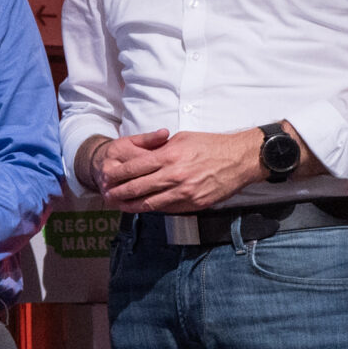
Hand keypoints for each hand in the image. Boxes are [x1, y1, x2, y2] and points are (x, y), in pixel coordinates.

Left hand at [99, 128, 261, 212]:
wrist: (240, 159)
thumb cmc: (211, 145)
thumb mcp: (182, 139)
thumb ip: (160, 149)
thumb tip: (142, 158)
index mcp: (169, 157)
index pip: (134, 169)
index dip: (117, 176)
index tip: (107, 179)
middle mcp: (175, 176)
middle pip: (138, 188)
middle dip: (119, 193)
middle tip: (107, 196)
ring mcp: (185, 192)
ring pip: (151, 203)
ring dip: (133, 206)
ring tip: (121, 206)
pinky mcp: (195, 204)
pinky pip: (169, 209)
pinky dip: (155, 209)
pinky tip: (146, 208)